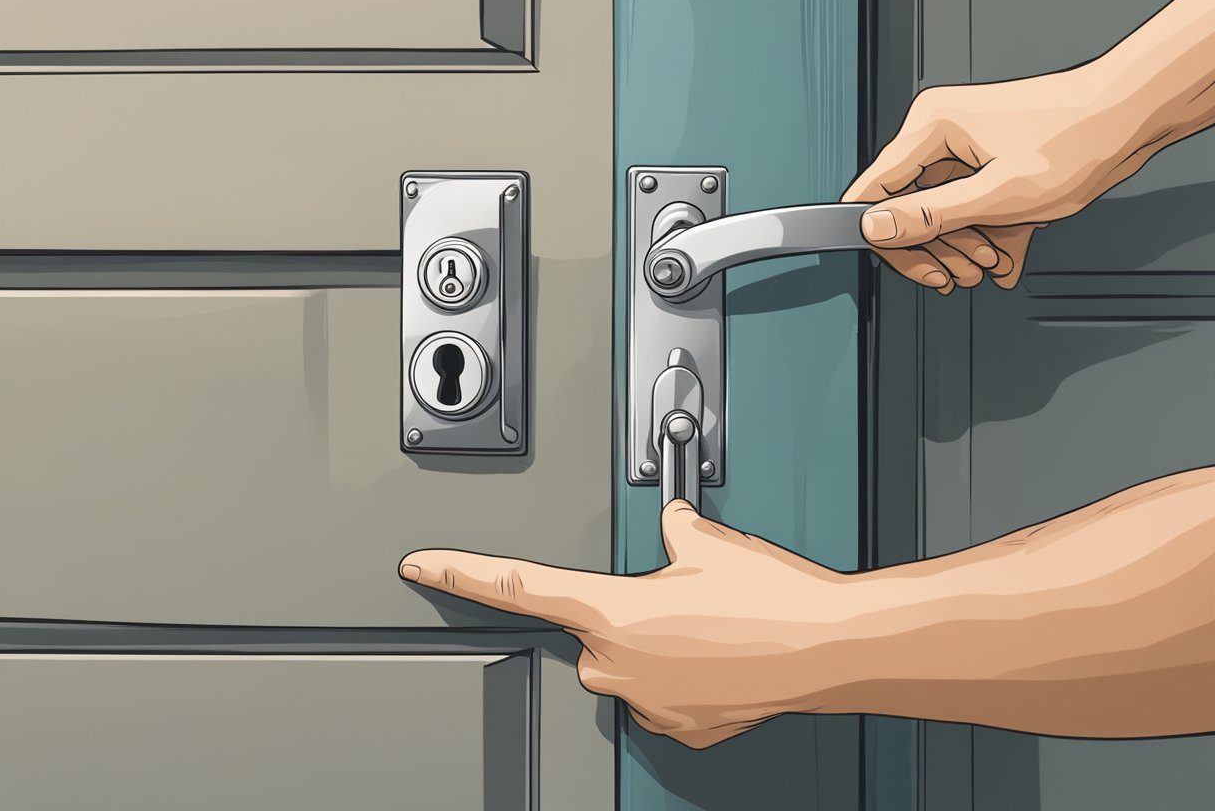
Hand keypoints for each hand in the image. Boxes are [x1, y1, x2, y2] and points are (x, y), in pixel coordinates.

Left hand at [399, 501, 854, 748]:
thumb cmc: (772, 600)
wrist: (827, 649)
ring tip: (711, 626)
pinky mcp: (681, 726)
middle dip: (621, 614)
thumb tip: (675, 524)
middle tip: (676, 598)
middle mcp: (619, 661)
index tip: (424, 567)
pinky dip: (682, 675)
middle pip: (591, 632)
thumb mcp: (712, 542)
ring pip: (629, 664)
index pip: (517, 584)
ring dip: (654, 645)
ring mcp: (649, 700)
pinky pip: (662, 694)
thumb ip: (675, 531)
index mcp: (614, 608)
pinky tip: (721, 656)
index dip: (462, 574)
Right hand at [843, 65, 1147, 291]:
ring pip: (938, 213)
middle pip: (905, 208)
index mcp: (931, 128)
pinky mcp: (984, 162)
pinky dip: (984, 235)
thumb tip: (874, 228)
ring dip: (962, 248)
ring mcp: (962, 147)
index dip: (888, 239)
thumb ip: (929, 215)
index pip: (874, 194)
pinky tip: (1005, 257)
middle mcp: (939, 133)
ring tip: (990, 267)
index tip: (915, 268)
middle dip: (935, 249)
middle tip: (964, 275)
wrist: (1132, 115)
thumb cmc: (1078, 140)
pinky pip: (967, 207)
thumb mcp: (998, 194)